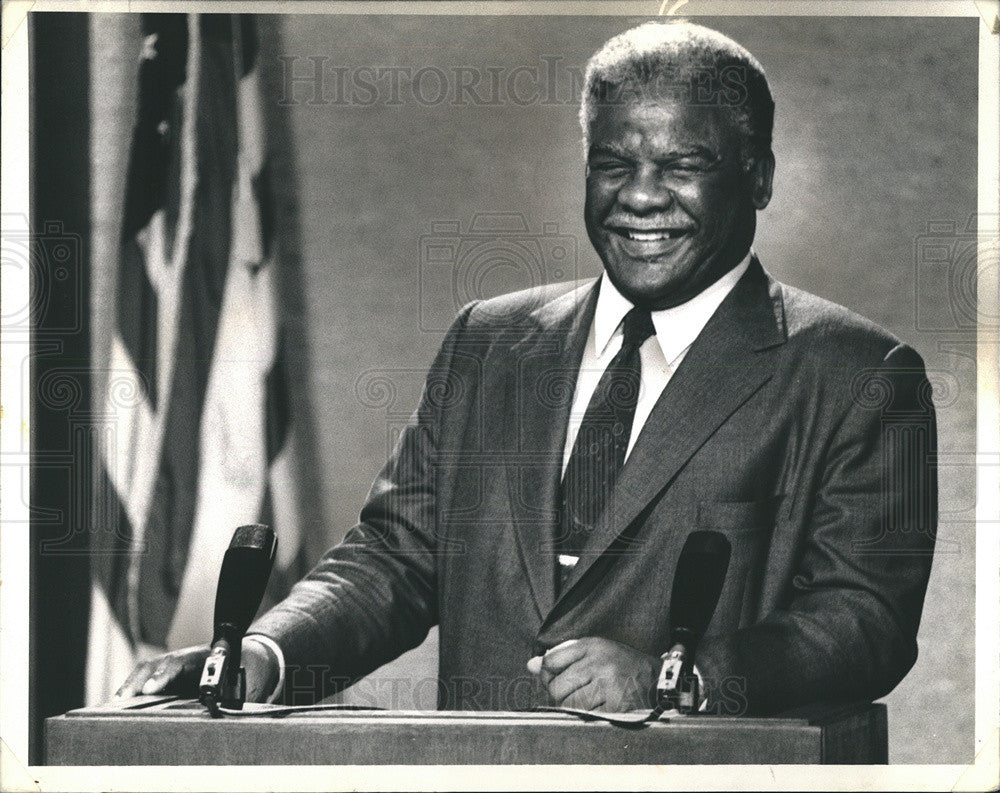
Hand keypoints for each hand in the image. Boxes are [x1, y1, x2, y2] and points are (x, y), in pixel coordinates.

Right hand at [113, 640, 278, 702]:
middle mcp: (181, 658)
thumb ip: (226, 697)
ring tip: (115, 704)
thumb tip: (221, 714)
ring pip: (146, 669)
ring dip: (130, 685)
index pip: (178, 665)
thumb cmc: (233, 674)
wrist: (235, 655)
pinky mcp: (163, 671)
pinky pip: (143, 676)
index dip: (163, 677)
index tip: (151, 689)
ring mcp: (170, 662)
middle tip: (123, 699)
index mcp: (200, 660)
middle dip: (138, 681)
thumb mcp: (234, 684)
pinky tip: (117, 702)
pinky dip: (130, 687)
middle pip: (156, 665)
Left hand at [526, 637, 659, 711]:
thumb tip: (531, 665)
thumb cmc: (622, 666)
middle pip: (556, 687)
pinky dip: (590, 717)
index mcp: (592, 646)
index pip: (550, 661)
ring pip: (570, 705)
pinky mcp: (617, 705)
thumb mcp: (595, 652)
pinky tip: (600, 709)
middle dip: (559, 696)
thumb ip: (562, 657)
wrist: (659, 681)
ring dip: (574, 709)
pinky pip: (588, 717)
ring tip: (589, 702)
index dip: (546, 675)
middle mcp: (599, 662)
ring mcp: (608, 684)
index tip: (552, 679)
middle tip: (573, 695)